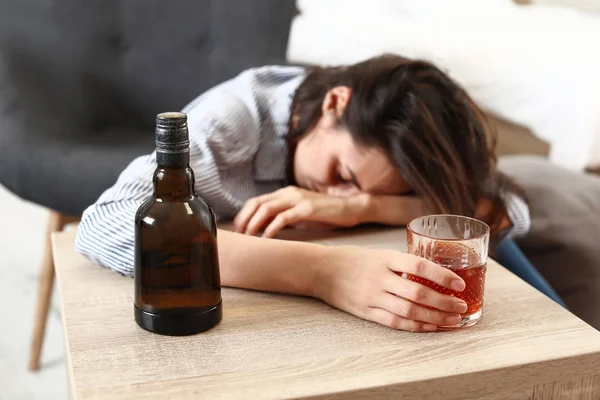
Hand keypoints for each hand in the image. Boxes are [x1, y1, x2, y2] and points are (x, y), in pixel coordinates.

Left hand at [234, 186, 368, 237]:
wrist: (350, 208)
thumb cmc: (325, 214)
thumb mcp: (300, 214)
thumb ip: (284, 217)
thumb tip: (263, 229)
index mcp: (285, 193)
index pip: (256, 201)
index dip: (243, 215)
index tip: (238, 230)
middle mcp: (289, 193)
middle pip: (257, 203)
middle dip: (244, 220)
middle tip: (239, 236)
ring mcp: (298, 199)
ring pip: (267, 209)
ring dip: (254, 224)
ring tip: (249, 238)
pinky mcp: (307, 209)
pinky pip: (284, 218)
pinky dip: (271, 228)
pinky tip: (266, 238)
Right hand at [314, 246, 467, 331]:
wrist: (320, 270)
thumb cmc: (352, 259)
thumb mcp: (377, 253)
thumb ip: (400, 263)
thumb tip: (432, 274)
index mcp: (384, 258)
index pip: (419, 266)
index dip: (442, 276)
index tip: (459, 283)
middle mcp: (379, 277)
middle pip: (417, 293)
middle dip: (443, 302)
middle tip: (461, 306)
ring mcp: (372, 296)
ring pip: (408, 311)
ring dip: (434, 317)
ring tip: (452, 320)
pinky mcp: (365, 311)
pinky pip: (394, 322)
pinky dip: (415, 326)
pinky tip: (430, 327)